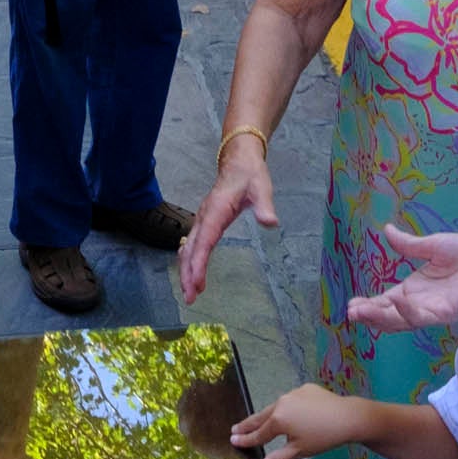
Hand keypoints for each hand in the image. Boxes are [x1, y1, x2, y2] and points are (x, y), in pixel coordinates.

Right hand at [176, 132, 281, 297]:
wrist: (238, 160)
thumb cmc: (250, 175)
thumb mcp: (262, 188)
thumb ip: (264, 206)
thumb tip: (270, 222)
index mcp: (216, 210)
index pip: (205, 241)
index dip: (198, 263)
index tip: (196, 282)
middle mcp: (205, 216)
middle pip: (191, 249)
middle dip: (188, 274)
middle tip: (190, 297)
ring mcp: (203, 219)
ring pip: (188, 248)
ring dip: (187, 270)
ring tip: (191, 292)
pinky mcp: (205, 221)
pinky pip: (192, 244)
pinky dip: (189, 260)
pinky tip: (191, 273)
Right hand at [230, 381, 365, 458]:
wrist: (348, 417)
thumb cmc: (323, 437)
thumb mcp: (299, 451)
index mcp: (277, 420)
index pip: (258, 434)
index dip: (245, 439)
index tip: (232, 440)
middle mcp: (281, 403)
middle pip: (261, 417)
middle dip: (247, 424)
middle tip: (234, 429)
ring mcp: (293, 393)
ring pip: (275, 407)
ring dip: (266, 415)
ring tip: (257, 422)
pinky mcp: (305, 389)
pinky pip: (291, 400)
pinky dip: (286, 408)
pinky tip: (288, 414)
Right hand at [343, 225, 457, 331]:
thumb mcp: (431, 245)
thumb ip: (408, 243)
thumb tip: (386, 230)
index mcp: (414, 289)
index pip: (386, 302)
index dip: (369, 304)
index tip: (351, 304)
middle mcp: (420, 303)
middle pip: (389, 315)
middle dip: (370, 315)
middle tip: (351, 312)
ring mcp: (433, 310)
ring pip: (401, 321)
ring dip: (381, 317)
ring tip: (362, 312)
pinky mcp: (447, 312)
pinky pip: (423, 317)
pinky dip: (408, 312)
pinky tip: (397, 302)